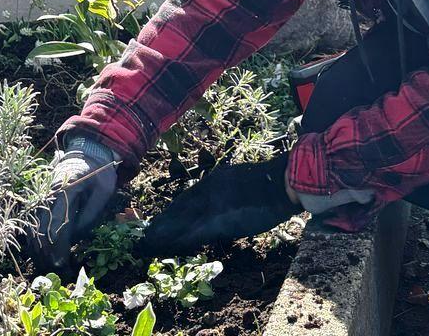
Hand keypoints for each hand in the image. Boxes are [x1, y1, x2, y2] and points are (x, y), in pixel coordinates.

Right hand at [22, 137, 118, 271]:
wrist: (88, 154)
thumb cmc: (99, 174)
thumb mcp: (104, 191)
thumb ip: (91, 215)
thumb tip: (75, 238)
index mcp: (66, 189)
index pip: (58, 224)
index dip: (58, 247)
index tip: (62, 265)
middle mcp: (49, 194)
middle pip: (42, 229)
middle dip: (47, 254)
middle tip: (56, 272)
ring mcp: (42, 197)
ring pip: (33, 228)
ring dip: (38, 250)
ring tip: (47, 268)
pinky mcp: (40, 201)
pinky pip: (32, 223)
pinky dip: (33, 240)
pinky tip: (39, 255)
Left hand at [139, 154, 297, 256]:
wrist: (281, 184)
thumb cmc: (267, 183)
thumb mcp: (239, 181)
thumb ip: (224, 192)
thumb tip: (216, 206)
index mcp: (213, 181)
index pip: (185, 199)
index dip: (171, 212)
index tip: (159, 222)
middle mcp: (207, 191)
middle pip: (179, 210)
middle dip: (163, 224)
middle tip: (147, 236)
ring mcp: (212, 205)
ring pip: (182, 222)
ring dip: (165, 234)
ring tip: (149, 244)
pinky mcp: (220, 219)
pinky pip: (195, 233)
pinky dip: (181, 240)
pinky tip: (169, 247)